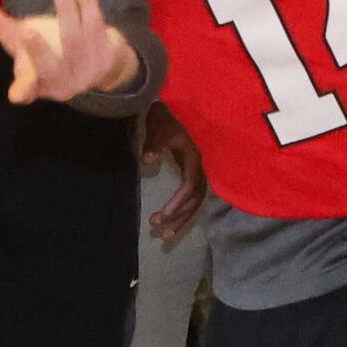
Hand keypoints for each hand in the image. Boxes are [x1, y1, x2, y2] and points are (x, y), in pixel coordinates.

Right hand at [0, 0, 138, 105]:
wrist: (95, 61)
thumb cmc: (47, 50)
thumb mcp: (20, 42)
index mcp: (37, 82)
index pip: (27, 86)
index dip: (22, 90)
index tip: (16, 95)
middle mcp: (61, 80)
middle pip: (49, 65)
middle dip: (37, 49)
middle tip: (24, 31)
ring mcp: (86, 69)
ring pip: (74, 37)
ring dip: (67, 9)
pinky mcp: (107, 53)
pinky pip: (96, 23)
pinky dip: (88, 1)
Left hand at [142, 105, 206, 245]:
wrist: (173, 109)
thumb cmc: (166, 118)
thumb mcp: (159, 126)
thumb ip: (154, 142)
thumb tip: (147, 160)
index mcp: (194, 159)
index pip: (189, 187)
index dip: (177, 203)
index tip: (161, 216)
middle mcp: (199, 169)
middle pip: (194, 200)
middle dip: (178, 216)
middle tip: (157, 229)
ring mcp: (198, 173)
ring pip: (195, 203)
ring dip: (181, 220)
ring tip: (164, 236)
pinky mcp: (192, 175)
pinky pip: (191, 199)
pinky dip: (182, 213)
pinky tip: (171, 223)